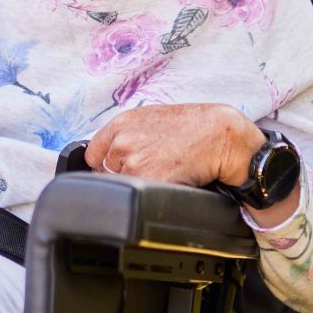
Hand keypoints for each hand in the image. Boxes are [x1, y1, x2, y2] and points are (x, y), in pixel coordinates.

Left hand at [85, 104, 264, 188]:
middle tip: (152, 165)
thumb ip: (127, 132)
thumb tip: (109, 152)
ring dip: (139, 183)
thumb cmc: (192, 126)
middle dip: (123, 172)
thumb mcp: (152, 117)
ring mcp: (133, 162)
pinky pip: (138, 195)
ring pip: (123, 184)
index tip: (118, 166)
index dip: (105, 163)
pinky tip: (167, 179)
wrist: (219, 136)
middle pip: (106, 172)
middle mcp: (122, 141)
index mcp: (121, 123)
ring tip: (162, 170)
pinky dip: (150, 192)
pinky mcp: (147, 181)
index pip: (93, 153)